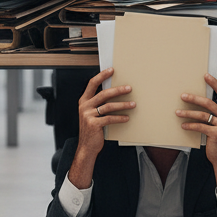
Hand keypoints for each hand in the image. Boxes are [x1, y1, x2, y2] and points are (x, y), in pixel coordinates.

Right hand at [69, 68, 132, 189]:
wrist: (86, 147)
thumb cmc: (92, 129)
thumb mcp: (92, 113)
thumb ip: (99, 103)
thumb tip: (116, 92)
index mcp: (84, 101)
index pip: (92, 84)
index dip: (102, 76)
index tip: (112, 70)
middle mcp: (84, 106)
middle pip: (103, 94)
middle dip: (118, 90)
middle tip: (129, 88)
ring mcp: (88, 115)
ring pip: (109, 106)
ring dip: (123, 105)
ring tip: (133, 104)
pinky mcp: (93, 124)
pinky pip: (110, 118)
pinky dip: (120, 118)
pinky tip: (127, 118)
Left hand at [177, 74, 216, 196]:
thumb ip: (214, 113)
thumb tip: (197, 101)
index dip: (215, 84)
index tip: (206, 76)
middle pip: (209, 103)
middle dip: (194, 98)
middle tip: (182, 96)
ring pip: (202, 115)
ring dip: (188, 113)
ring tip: (177, 112)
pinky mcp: (216, 134)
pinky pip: (200, 126)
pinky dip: (190, 125)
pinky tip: (183, 125)